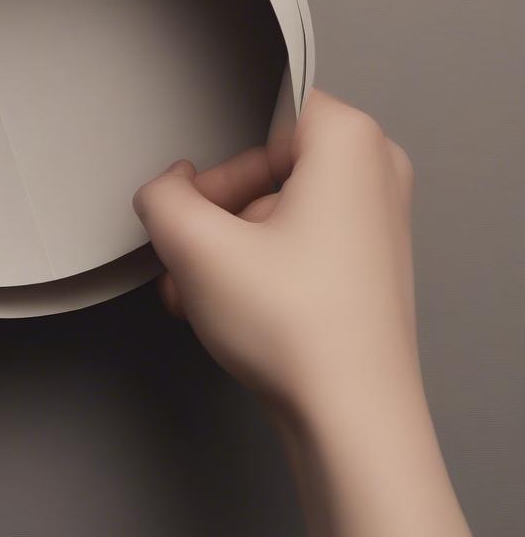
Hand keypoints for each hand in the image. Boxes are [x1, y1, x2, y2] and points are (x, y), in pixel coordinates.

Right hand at [134, 90, 482, 536]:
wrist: (351, 422)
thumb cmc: (299, 329)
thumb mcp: (196, 245)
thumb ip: (160, 197)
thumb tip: (164, 191)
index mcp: (350, 142)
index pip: (258, 115)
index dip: (217, 165)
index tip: (195, 202)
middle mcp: (376, 174)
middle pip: (262, 168)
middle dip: (213, 217)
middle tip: (191, 255)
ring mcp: (376, 223)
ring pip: (272, 211)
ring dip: (223, 250)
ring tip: (198, 294)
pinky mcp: (366, 266)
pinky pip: (293, 244)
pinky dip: (254, 268)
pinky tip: (223, 309)